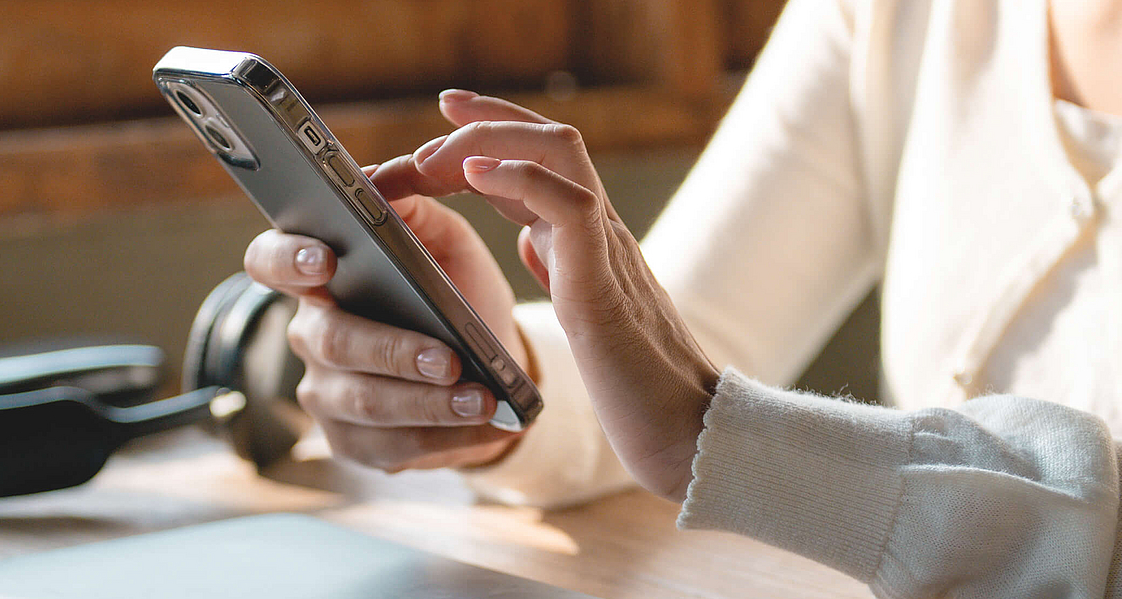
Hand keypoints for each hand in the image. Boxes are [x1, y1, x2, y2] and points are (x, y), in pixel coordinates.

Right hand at [242, 93, 539, 471]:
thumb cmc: (455, 292)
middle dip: (393, 350)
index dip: (288, 260)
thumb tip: (384, 183)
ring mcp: (327, 394)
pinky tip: (483, 427)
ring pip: (364, 401)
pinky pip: (392, 446)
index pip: (271, 260)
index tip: (326, 260)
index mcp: (319, 275)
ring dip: (428, 402)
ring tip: (481, 398)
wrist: (486, 363)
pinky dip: (444, 437)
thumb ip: (416, 211)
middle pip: (331, 341)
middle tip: (448, 358)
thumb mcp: (446, 243)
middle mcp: (311, 334)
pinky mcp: (355, 442)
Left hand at [411, 92, 720, 500]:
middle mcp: (601, 233)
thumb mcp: (586, 318)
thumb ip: (564, 272)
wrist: (689, 435)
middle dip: (485, 120)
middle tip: (432, 118)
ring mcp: (608, 251)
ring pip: (560, 152)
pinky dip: (519, 178)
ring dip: (491, 139)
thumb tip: (533, 241)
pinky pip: (569, 204)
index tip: (442, 120)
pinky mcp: (604, 283)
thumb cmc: (638, 391)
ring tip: (435, 154)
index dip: (490, 136)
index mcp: (589, 241)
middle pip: (549, 140)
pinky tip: (475, 176)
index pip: (539, 163)